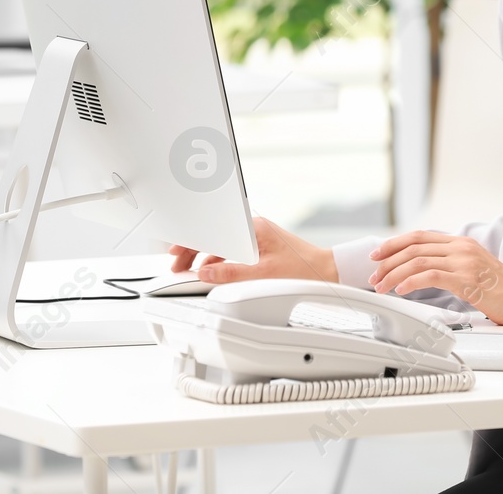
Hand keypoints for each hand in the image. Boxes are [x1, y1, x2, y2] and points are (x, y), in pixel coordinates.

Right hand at [168, 216, 336, 284]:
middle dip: (193, 248)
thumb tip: (206, 273)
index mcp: (252, 228)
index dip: (192, 240)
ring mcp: (256, 236)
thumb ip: (232, 273)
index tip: (176, 249)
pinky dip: (218, 260)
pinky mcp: (260, 246)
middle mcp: (253, 228)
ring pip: (221, 243)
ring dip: (205, 256)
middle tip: (176, 262)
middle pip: (214, 235)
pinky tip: (210, 271)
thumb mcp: (263, 274)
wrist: (326, 271)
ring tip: (188, 269)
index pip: (214, 230)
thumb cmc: (303, 269)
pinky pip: (231, 250)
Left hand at [368, 231, 502, 331]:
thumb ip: (452, 266)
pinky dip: (409, 282)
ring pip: (417, 260)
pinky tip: (400, 290)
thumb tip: (424, 273)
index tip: (378, 254)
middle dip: (387, 259)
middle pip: (414, 245)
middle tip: (373, 273)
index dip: (395, 244)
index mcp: (462, 243)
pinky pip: (429, 275)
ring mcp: (464, 261)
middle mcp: (461, 247)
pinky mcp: (466, 279)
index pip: (420, 236)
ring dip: (393, 273)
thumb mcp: (474, 271)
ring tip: (381, 286)